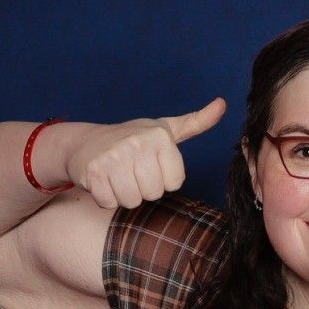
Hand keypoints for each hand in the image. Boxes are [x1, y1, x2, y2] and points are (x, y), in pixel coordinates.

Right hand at [62, 99, 225, 211]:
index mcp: (160, 136)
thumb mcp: (165, 129)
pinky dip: (105, 198)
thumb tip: (222, 105)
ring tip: (117, 176)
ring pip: (132, 201)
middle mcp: (137, 143)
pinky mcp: (93, 172)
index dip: (162, 179)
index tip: (149, 164)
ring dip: (124, 195)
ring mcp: (113, 157)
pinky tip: (103, 181)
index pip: (174, 183)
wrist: (85, 143)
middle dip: (142, 188)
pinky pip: (109, 203)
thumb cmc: (131, 139)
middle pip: (153, 193)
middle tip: (131, 171)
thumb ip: (196, 122)